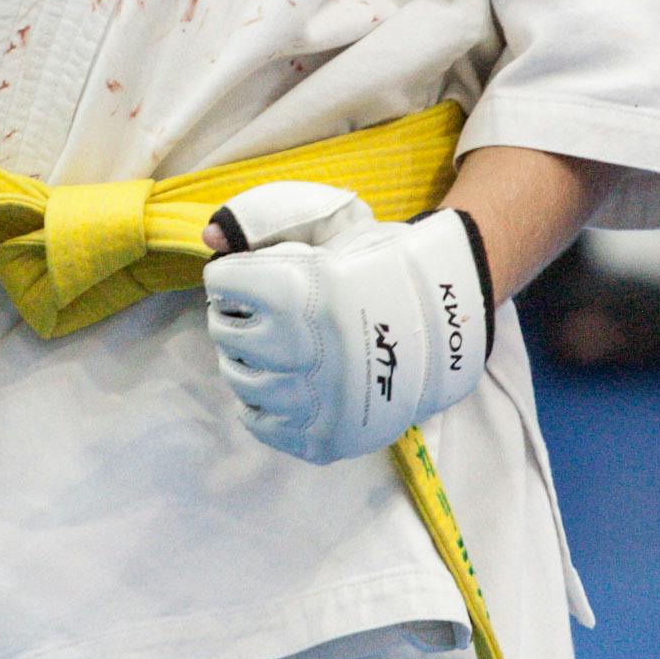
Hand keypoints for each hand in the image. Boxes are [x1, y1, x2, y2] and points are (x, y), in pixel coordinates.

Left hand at [202, 185, 490, 464]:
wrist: (449, 325)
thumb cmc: (382, 267)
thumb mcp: (332, 224)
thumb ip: (266, 221)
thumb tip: (210, 234)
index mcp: (297, 291)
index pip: (221, 281)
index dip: (238, 273)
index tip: (256, 275)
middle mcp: (299, 350)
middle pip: (223, 332)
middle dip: (237, 314)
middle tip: (263, 311)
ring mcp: (310, 401)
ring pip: (239, 380)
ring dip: (247, 357)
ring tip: (275, 346)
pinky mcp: (321, 437)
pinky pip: (260, 423)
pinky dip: (263, 402)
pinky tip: (285, 381)